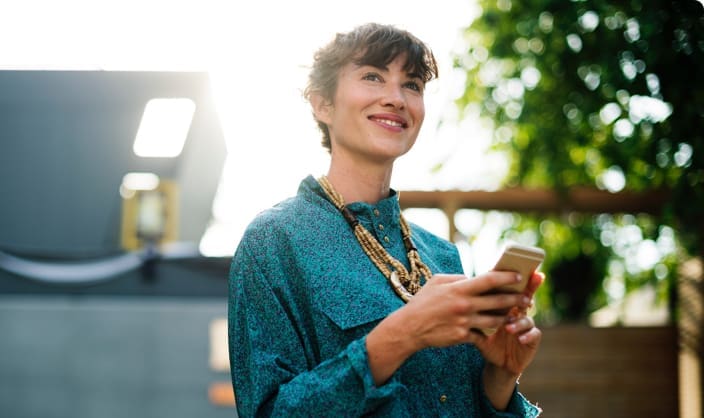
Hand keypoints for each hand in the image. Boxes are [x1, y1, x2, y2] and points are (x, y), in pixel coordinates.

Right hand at [366, 271, 531, 384]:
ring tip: (516, 314)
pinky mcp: (463, 336)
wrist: (410, 327)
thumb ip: (457, 278)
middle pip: (498, 301)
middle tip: (527, 298)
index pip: (489, 280)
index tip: (518, 277)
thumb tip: (472, 278)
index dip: (506, 278)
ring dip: (507, 317)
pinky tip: (495, 329)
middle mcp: (464, 305)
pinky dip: (488, 331)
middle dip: (516, 299)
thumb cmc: (423, 302)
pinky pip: (482, 334)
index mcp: (459, 289)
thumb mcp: (437, 282)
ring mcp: (464, 322)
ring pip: (495, 320)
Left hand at [473, 272, 544, 377]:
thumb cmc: (486, 338)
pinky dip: (528, 335)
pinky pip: (534, 335)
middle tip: (523, 292)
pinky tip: (520, 338)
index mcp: (505, 305)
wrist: (496, 361)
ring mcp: (526, 326)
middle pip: (525, 297)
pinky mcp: (531, 340)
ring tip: (509, 327)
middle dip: (528, 291)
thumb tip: (460, 292)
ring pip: (527, 318)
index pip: (511, 289)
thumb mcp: (478, 323)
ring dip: (520, 321)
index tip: (519, 270)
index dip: (517, 279)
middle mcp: (519, 312)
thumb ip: (473, 309)